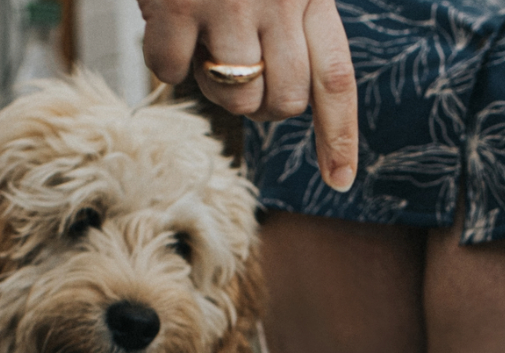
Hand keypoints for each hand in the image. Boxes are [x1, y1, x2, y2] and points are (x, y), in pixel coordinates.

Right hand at [140, 0, 357, 191]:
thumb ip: (290, 20)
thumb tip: (279, 96)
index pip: (335, 79)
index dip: (340, 136)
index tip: (340, 181)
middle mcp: (278, 1)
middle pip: (284, 100)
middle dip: (261, 102)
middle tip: (236, 67)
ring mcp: (228, 5)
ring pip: (235, 95)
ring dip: (213, 84)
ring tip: (202, 39)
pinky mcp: (179, 5)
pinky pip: (170, 72)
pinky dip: (164, 61)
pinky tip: (165, 23)